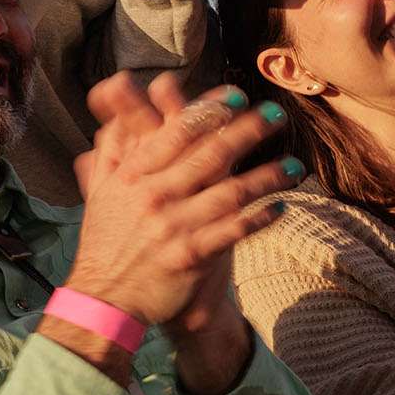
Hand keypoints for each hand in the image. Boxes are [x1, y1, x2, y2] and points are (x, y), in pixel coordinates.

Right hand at [66, 72, 297, 331]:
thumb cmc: (105, 242)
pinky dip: (259, 218)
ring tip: (294, 165)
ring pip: (230, 192)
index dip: (210, 110)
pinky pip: (234, 231)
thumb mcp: (100, 191)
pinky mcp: (191, 256)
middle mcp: (154, 196)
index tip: (236, 96)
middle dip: (248, 131)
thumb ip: (113, 149)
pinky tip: (279, 207)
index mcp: (133, 175)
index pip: (177, 132)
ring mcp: (174, 226)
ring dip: (267, 176)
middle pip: (209, 155)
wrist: (104, 299)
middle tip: (276, 114)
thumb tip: (114, 110)